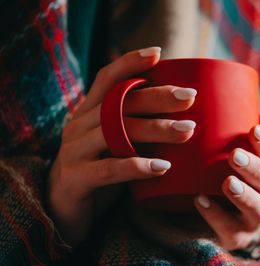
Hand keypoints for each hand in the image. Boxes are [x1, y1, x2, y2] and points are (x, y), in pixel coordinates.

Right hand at [47, 47, 196, 245]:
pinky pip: (108, 169)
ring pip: (116, 132)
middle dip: (157, 97)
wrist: (62, 212)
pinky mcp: (75, 178)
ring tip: (187, 131)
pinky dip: (136, 166)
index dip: (130, 63)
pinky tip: (163, 167)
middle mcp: (78, 126)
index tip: (158, 53)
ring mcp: (74, 151)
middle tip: (190, 98)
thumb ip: (138, 129)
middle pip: (119, 103)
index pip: (107, 79)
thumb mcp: (117, 145)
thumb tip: (189, 117)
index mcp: (89, 113)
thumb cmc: (101, 172)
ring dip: (155, 129)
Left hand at [194, 112, 259, 250]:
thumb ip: (245, 136)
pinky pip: (229, 229)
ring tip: (227, 183)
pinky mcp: (236, 237)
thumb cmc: (226, 179)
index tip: (254, 129)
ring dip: (243, 195)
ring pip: (257, 209)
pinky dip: (215, 215)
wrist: (215, 223)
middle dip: (254, 169)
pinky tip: (200, 200)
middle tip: (235, 155)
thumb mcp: (235, 157)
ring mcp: (253, 220)